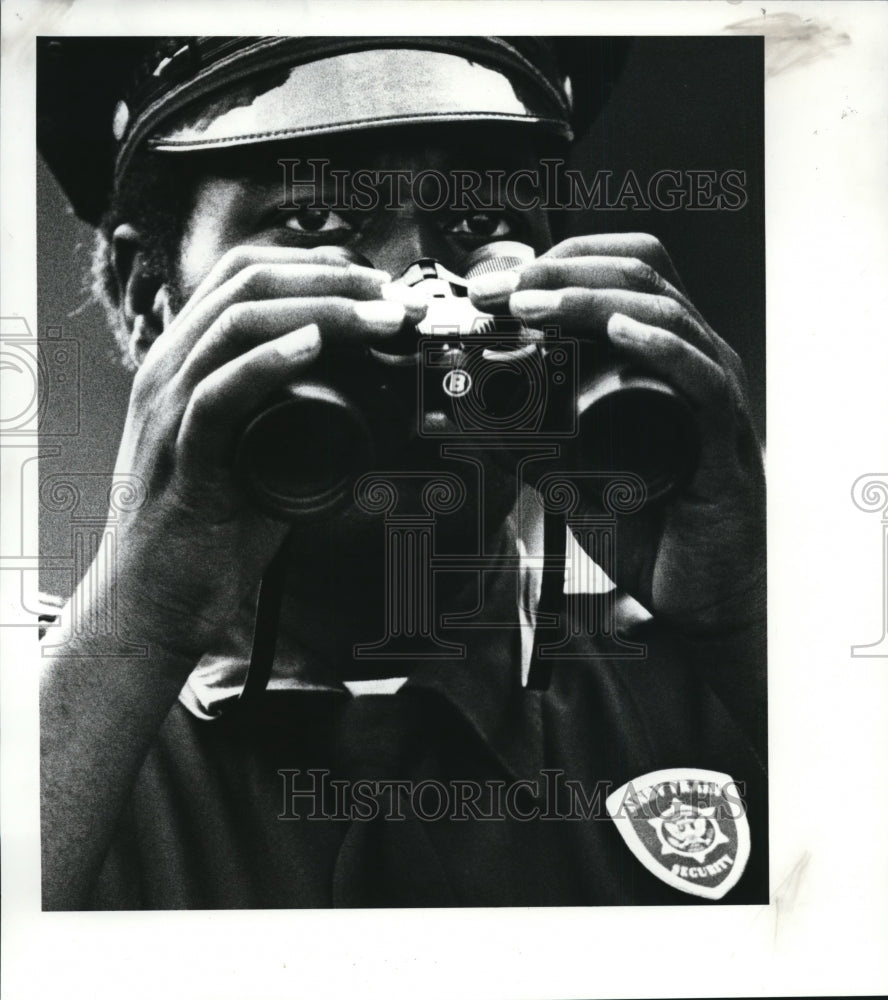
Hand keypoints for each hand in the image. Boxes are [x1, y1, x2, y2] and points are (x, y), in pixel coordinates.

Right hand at [107, 245, 425, 656]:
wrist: (153, 598)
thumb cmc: (208, 526)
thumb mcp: (252, 449)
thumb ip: (287, 411)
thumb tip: (361, 392)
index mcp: (186, 361)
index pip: (244, 275)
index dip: (314, 266)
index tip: (375, 284)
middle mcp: (169, 373)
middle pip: (246, 285)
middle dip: (329, 278)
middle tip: (390, 296)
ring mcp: (168, 413)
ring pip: (235, 325)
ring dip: (319, 311)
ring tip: (376, 318)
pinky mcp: (180, 461)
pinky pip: (218, 396)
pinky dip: (268, 364)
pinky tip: (311, 348)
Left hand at [468, 233, 764, 634]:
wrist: (701, 594)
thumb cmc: (653, 530)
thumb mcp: (576, 478)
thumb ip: (534, 449)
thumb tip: (476, 428)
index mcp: (663, 359)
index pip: (622, 271)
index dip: (558, 264)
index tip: (495, 288)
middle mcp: (694, 363)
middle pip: (639, 274)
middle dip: (561, 271)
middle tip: (500, 292)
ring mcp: (714, 396)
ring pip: (665, 313)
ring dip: (590, 299)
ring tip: (534, 307)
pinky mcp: (724, 442)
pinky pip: (702, 380)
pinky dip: (661, 348)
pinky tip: (621, 332)